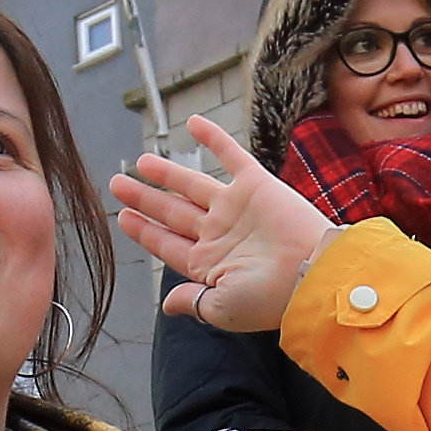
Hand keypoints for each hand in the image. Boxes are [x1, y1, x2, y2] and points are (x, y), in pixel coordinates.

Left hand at [111, 115, 333, 331]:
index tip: (122, 218)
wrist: (313, 273)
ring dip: (166, 173)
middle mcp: (218, 232)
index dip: (144, 231)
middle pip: (172, 212)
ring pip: (191, 185)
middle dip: (144, 199)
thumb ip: (191, 301)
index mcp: (208, 263)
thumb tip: (168, 306)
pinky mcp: (255, 185)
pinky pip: (229, 155)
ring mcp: (235, 207)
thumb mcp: (222, 308)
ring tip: (141, 161)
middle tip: (117, 184)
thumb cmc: (270, 298)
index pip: (167, 244)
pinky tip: (192, 122)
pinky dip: (212, 137)